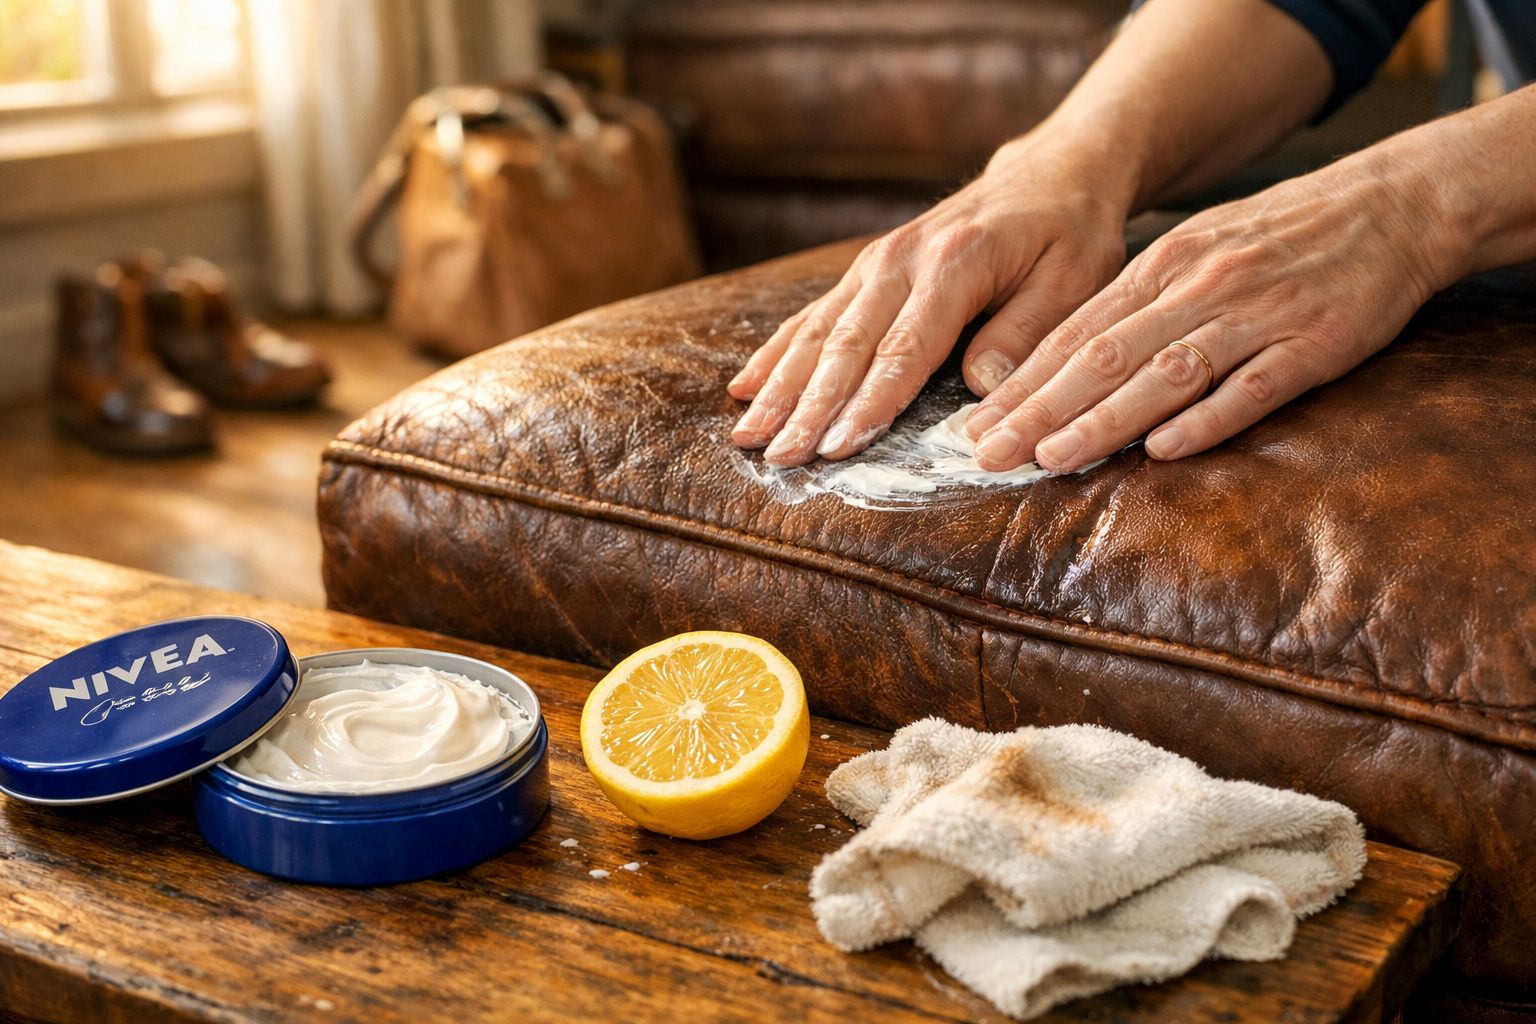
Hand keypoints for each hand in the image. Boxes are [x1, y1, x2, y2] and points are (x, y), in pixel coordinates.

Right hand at [728, 139, 1130, 466]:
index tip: (839, 448)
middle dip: (809, 407)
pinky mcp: (865, 270)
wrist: (1051, 171)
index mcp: (954, 264)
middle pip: (846, 346)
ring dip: (781, 388)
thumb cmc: (1069, 232)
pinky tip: (746, 387)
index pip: (903, 349)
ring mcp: (876, 262)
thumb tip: (980, 388)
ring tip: (749, 434)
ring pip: (817, 333)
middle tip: (781, 458)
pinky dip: (776, 353)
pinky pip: (811, 315)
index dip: (868, 403)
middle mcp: (902, 260)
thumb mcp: (1074, 280)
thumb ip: (1025, 333)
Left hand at [964, 152, 1460, 470]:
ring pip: (1165, 373)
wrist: (1391, 203)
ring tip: (1052, 458)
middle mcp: (1197, 288)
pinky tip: (1163, 450)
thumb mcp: (1194, 251)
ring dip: (1104, 420)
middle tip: (989, 453)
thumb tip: (1063, 363)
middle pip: (1104, 356)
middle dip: (1039, 408)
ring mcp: (1255, 316)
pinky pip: (1252, 387)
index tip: (974, 427)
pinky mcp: (1312, 344)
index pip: (1075, 334)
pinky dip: (1206, 418)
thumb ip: (1135, 305)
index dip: (1022, 382)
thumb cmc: (1278, 237)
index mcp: (1161, 267)